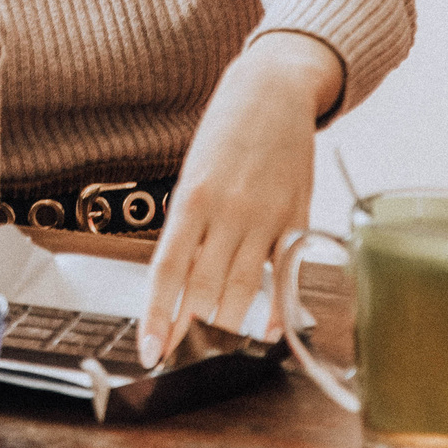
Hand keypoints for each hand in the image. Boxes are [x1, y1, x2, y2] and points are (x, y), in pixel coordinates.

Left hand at [138, 33, 343, 366]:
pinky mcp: (297, 215)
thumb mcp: (194, 171)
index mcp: (191, 197)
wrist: (274, 88)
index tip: (149, 349)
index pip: (167, 270)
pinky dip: (278, 306)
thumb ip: (190, 223)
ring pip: (243, 286)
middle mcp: (227, 210)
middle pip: (204, 287)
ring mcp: (265, 215)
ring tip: (215, 353)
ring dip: (228, 326)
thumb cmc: (227, 128)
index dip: (157, 315)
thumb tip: (180, 278)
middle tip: (179, 359)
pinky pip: (287, 270)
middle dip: (189, 330)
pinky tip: (269, 331)